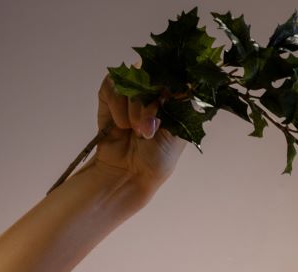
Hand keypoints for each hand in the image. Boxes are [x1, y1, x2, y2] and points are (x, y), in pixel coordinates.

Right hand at [92, 73, 186, 193]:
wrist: (130, 173)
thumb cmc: (158, 158)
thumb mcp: (177, 132)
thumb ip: (181, 105)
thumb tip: (188, 82)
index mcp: (170, 97)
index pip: (172, 72)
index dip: (168, 83)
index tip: (166, 101)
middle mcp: (150, 90)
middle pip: (150, 72)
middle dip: (150, 103)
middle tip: (149, 129)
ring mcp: (129, 91)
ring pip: (131, 80)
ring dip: (134, 110)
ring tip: (136, 132)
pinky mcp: (109, 95)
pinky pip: (111, 86)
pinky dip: (117, 108)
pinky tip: (121, 126)